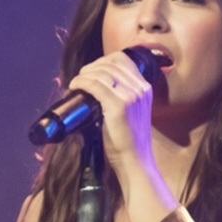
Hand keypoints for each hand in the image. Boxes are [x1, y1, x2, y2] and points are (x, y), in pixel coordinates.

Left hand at [79, 49, 173, 206]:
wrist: (135, 162)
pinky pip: (95, 85)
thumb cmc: (129, 142)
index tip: (91, 71)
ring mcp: (130, 96)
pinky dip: (82, 82)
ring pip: (101, 73)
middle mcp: (140, 88)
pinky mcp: (119, 106)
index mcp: (145, 88)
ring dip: (84, 74)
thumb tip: (98, 88)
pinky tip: (75, 86)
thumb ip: (123, 98)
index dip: (103, 61)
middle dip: (91, 67)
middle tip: (80, 77)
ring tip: (76, 83)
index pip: (123, 59)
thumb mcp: (132, 113)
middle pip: (111, 63)